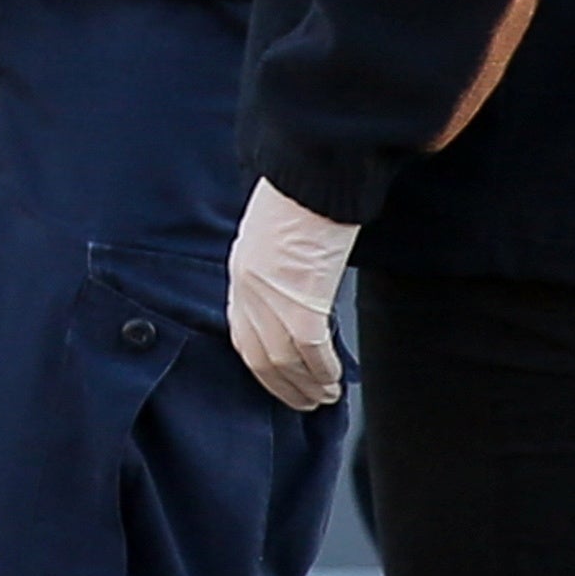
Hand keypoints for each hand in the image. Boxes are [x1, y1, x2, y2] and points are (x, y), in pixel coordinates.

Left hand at [223, 180, 358, 410]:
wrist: (312, 175)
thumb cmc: (300, 192)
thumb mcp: (273, 230)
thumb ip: (274, 260)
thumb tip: (294, 277)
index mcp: (241, 271)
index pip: (241, 332)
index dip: (258, 361)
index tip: (274, 377)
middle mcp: (249, 290)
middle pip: (258, 355)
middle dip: (280, 384)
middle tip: (301, 399)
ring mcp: (273, 300)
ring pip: (283, 361)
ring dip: (305, 384)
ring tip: (323, 396)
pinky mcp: (303, 304)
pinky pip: (311, 352)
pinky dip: (322, 370)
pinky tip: (333, 381)